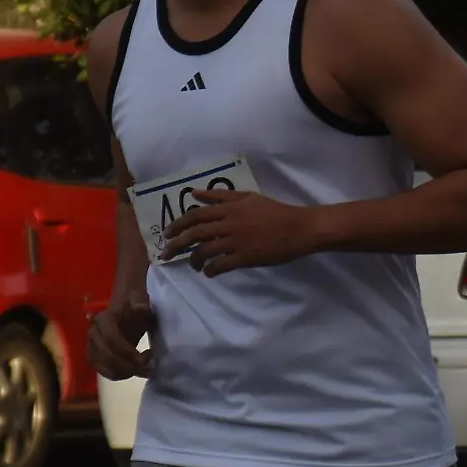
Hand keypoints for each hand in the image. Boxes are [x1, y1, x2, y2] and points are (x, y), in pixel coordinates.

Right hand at [89, 290, 155, 379]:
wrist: (125, 304)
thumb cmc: (133, 302)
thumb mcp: (139, 298)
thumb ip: (140, 300)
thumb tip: (141, 308)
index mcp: (103, 320)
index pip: (111, 339)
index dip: (127, 351)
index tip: (145, 359)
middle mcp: (93, 334)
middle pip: (106, 356)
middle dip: (128, 366)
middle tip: (150, 368)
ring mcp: (92, 347)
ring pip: (104, 367)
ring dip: (126, 373)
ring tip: (147, 370)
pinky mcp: (96, 357)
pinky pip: (104, 371)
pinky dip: (120, 375)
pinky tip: (137, 372)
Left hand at [161, 190, 318, 276]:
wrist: (299, 228)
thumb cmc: (275, 211)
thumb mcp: (248, 197)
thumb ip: (220, 196)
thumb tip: (194, 193)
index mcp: (229, 208)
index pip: (196, 215)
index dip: (178, 225)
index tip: (168, 234)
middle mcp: (229, 224)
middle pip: (195, 234)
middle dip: (176, 244)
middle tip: (166, 253)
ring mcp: (237, 241)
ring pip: (205, 251)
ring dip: (194, 261)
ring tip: (193, 266)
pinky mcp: (246, 257)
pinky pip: (221, 265)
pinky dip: (211, 270)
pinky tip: (210, 273)